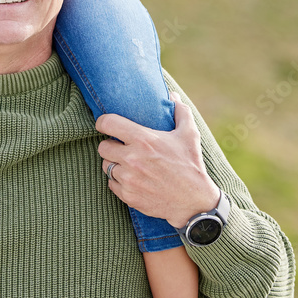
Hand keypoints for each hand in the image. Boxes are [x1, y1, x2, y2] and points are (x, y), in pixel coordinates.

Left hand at [96, 100, 218, 227]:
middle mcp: (132, 159)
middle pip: (102, 146)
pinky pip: (111, 183)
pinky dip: (118, 181)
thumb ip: (180, 112)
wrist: (195, 202)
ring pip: (106, 165)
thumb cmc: (191, 165)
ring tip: (128, 163)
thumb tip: (172, 95)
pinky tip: (131, 178)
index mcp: (143, 140)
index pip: (108, 123)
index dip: (103, 122)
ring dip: (114, 163)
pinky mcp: (128, 196)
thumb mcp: (189, 135)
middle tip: (121, 147)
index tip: (105, 124)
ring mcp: (129, 179)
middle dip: (110, 145)